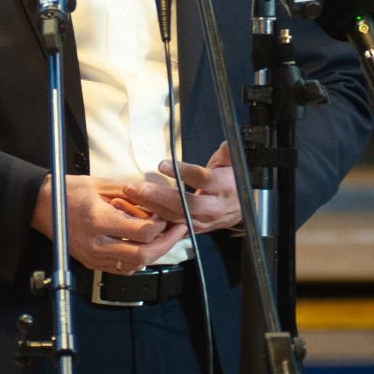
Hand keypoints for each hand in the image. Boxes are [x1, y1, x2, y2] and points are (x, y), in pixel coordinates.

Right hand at [33, 175, 187, 273]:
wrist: (43, 207)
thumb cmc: (71, 192)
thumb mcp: (102, 185)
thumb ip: (132, 195)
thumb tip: (157, 202)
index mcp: (99, 220)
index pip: (142, 232)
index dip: (161, 226)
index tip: (168, 216)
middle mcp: (97, 243)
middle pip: (143, 254)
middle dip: (166, 244)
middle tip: (178, 230)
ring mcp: (94, 257)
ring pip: (135, 265)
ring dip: (155, 254)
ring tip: (165, 238)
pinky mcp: (92, 263)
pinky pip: (123, 269)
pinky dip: (138, 260)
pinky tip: (144, 247)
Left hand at [123, 143, 241, 234]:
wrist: (242, 209)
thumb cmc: (232, 182)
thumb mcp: (233, 165)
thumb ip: (227, 154)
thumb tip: (228, 144)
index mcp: (223, 188)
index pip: (203, 179)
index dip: (183, 172)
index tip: (162, 164)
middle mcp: (213, 207)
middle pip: (185, 204)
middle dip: (160, 196)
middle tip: (139, 187)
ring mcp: (202, 221)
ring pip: (175, 216)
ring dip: (151, 206)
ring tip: (132, 193)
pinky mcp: (193, 229)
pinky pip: (171, 226)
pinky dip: (153, 218)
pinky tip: (136, 209)